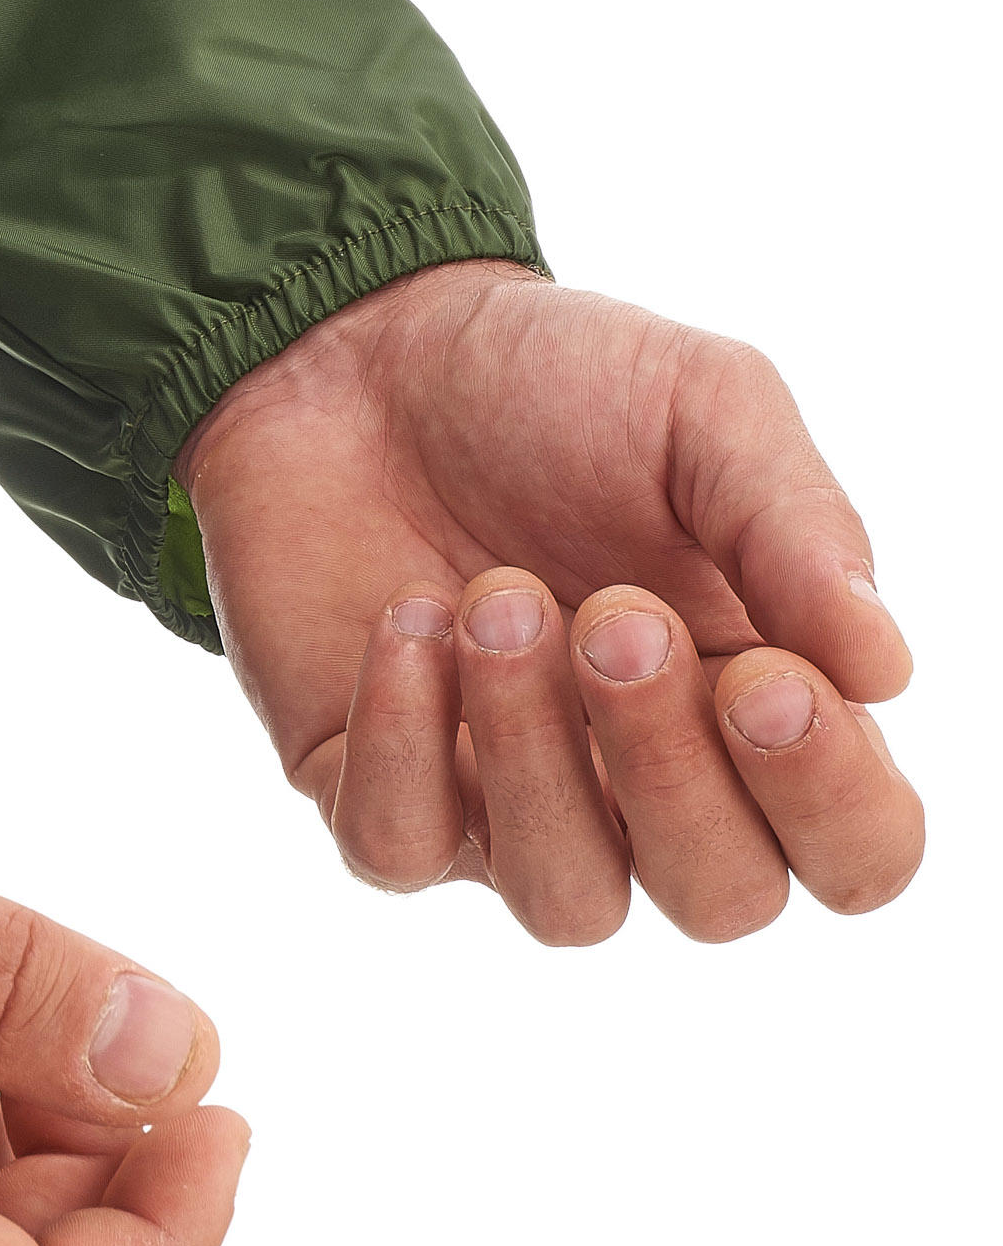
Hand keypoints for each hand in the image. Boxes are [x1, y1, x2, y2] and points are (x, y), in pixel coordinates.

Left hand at [179, 262, 923, 942]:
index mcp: (758, 701)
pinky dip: (403, 742)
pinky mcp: (370, 785)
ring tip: (493, 596)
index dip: (827, 797)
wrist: (359, 346)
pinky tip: (405, 621)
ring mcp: (503, 798)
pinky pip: (397, 849)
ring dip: (535, 755)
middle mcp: (643, 781)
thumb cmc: (550, 383)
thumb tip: (886, 671)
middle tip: (614, 616)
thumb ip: (796, 530)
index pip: (855, 849)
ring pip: (565, 898)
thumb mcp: (703, 409)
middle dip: (670, 766)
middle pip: (719, 899)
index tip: (765, 677)